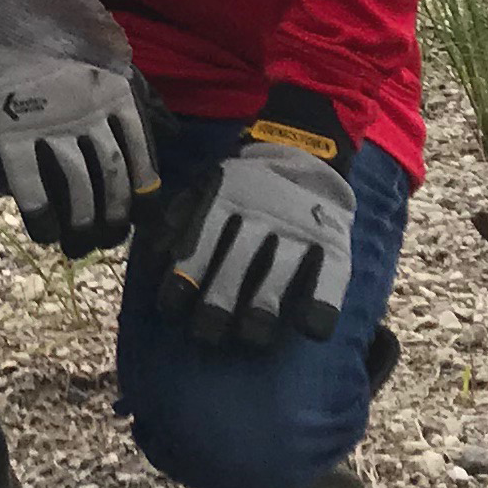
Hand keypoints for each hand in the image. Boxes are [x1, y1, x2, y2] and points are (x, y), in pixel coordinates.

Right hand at [0, 37, 155, 254]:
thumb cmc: (58, 17)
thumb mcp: (108, 47)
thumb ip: (136, 89)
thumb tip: (170, 131)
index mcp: (115, 92)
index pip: (140, 150)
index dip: (143, 185)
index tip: (144, 212)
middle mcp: (90, 114)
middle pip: (111, 174)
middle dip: (114, 213)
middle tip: (108, 240)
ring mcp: (52, 125)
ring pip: (78, 184)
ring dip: (83, 220)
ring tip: (79, 245)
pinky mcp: (13, 131)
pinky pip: (29, 180)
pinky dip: (39, 210)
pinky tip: (43, 233)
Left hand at [150, 111, 354, 346]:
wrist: (306, 148)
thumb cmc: (243, 181)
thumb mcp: (205, 185)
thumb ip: (177, 218)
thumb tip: (153, 262)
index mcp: (223, 200)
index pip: (197, 244)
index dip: (181, 280)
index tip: (171, 310)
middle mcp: (259, 214)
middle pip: (235, 264)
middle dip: (217, 304)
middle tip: (206, 335)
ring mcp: (298, 228)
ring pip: (278, 273)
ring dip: (262, 310)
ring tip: (252, 338)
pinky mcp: (334, 241)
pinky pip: (331, 276)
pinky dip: (322, 304)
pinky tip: (312, 330)